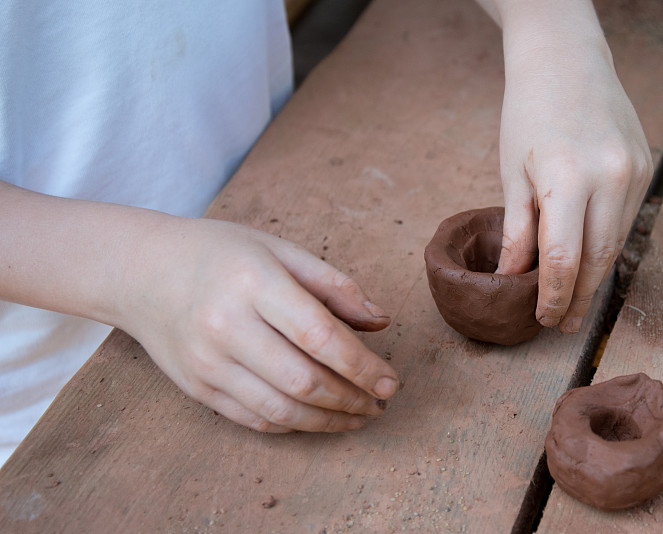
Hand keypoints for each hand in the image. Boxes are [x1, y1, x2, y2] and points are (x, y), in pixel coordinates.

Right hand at [120, 218, 397, 431]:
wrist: (142, 271)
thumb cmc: (220, 254)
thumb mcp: (279, 250)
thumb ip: (333, 285)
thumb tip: (381, 321)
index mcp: (253, 283)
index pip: (320, 335)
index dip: (363, 366)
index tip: (391, 383)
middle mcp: (226, 326)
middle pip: (304, 381)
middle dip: (353, 399)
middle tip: (382, 403)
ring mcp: (207, 363)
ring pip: (281, 410)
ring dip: (329, 421)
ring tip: (359, 416)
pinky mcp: (196, 388)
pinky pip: (254, 419)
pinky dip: (294, 425)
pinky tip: (319, 418)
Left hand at [494, 3, 652, 333]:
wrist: (567, 61)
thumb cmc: (528, 114)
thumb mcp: (513, 173)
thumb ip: (517, 230)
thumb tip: (513, 279)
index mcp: (568, 177)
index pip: (564, 259)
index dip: (554, 296)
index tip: (544, 319)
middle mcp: (611, 176)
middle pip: (598, 259)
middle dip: (579, 297)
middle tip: (563, 325)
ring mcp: (635, 172)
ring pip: (616, 242)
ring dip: (594, 275)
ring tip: (574, 301)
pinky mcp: (646, 167)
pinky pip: (626, 219)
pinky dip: (606, 243)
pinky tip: (590, 260)